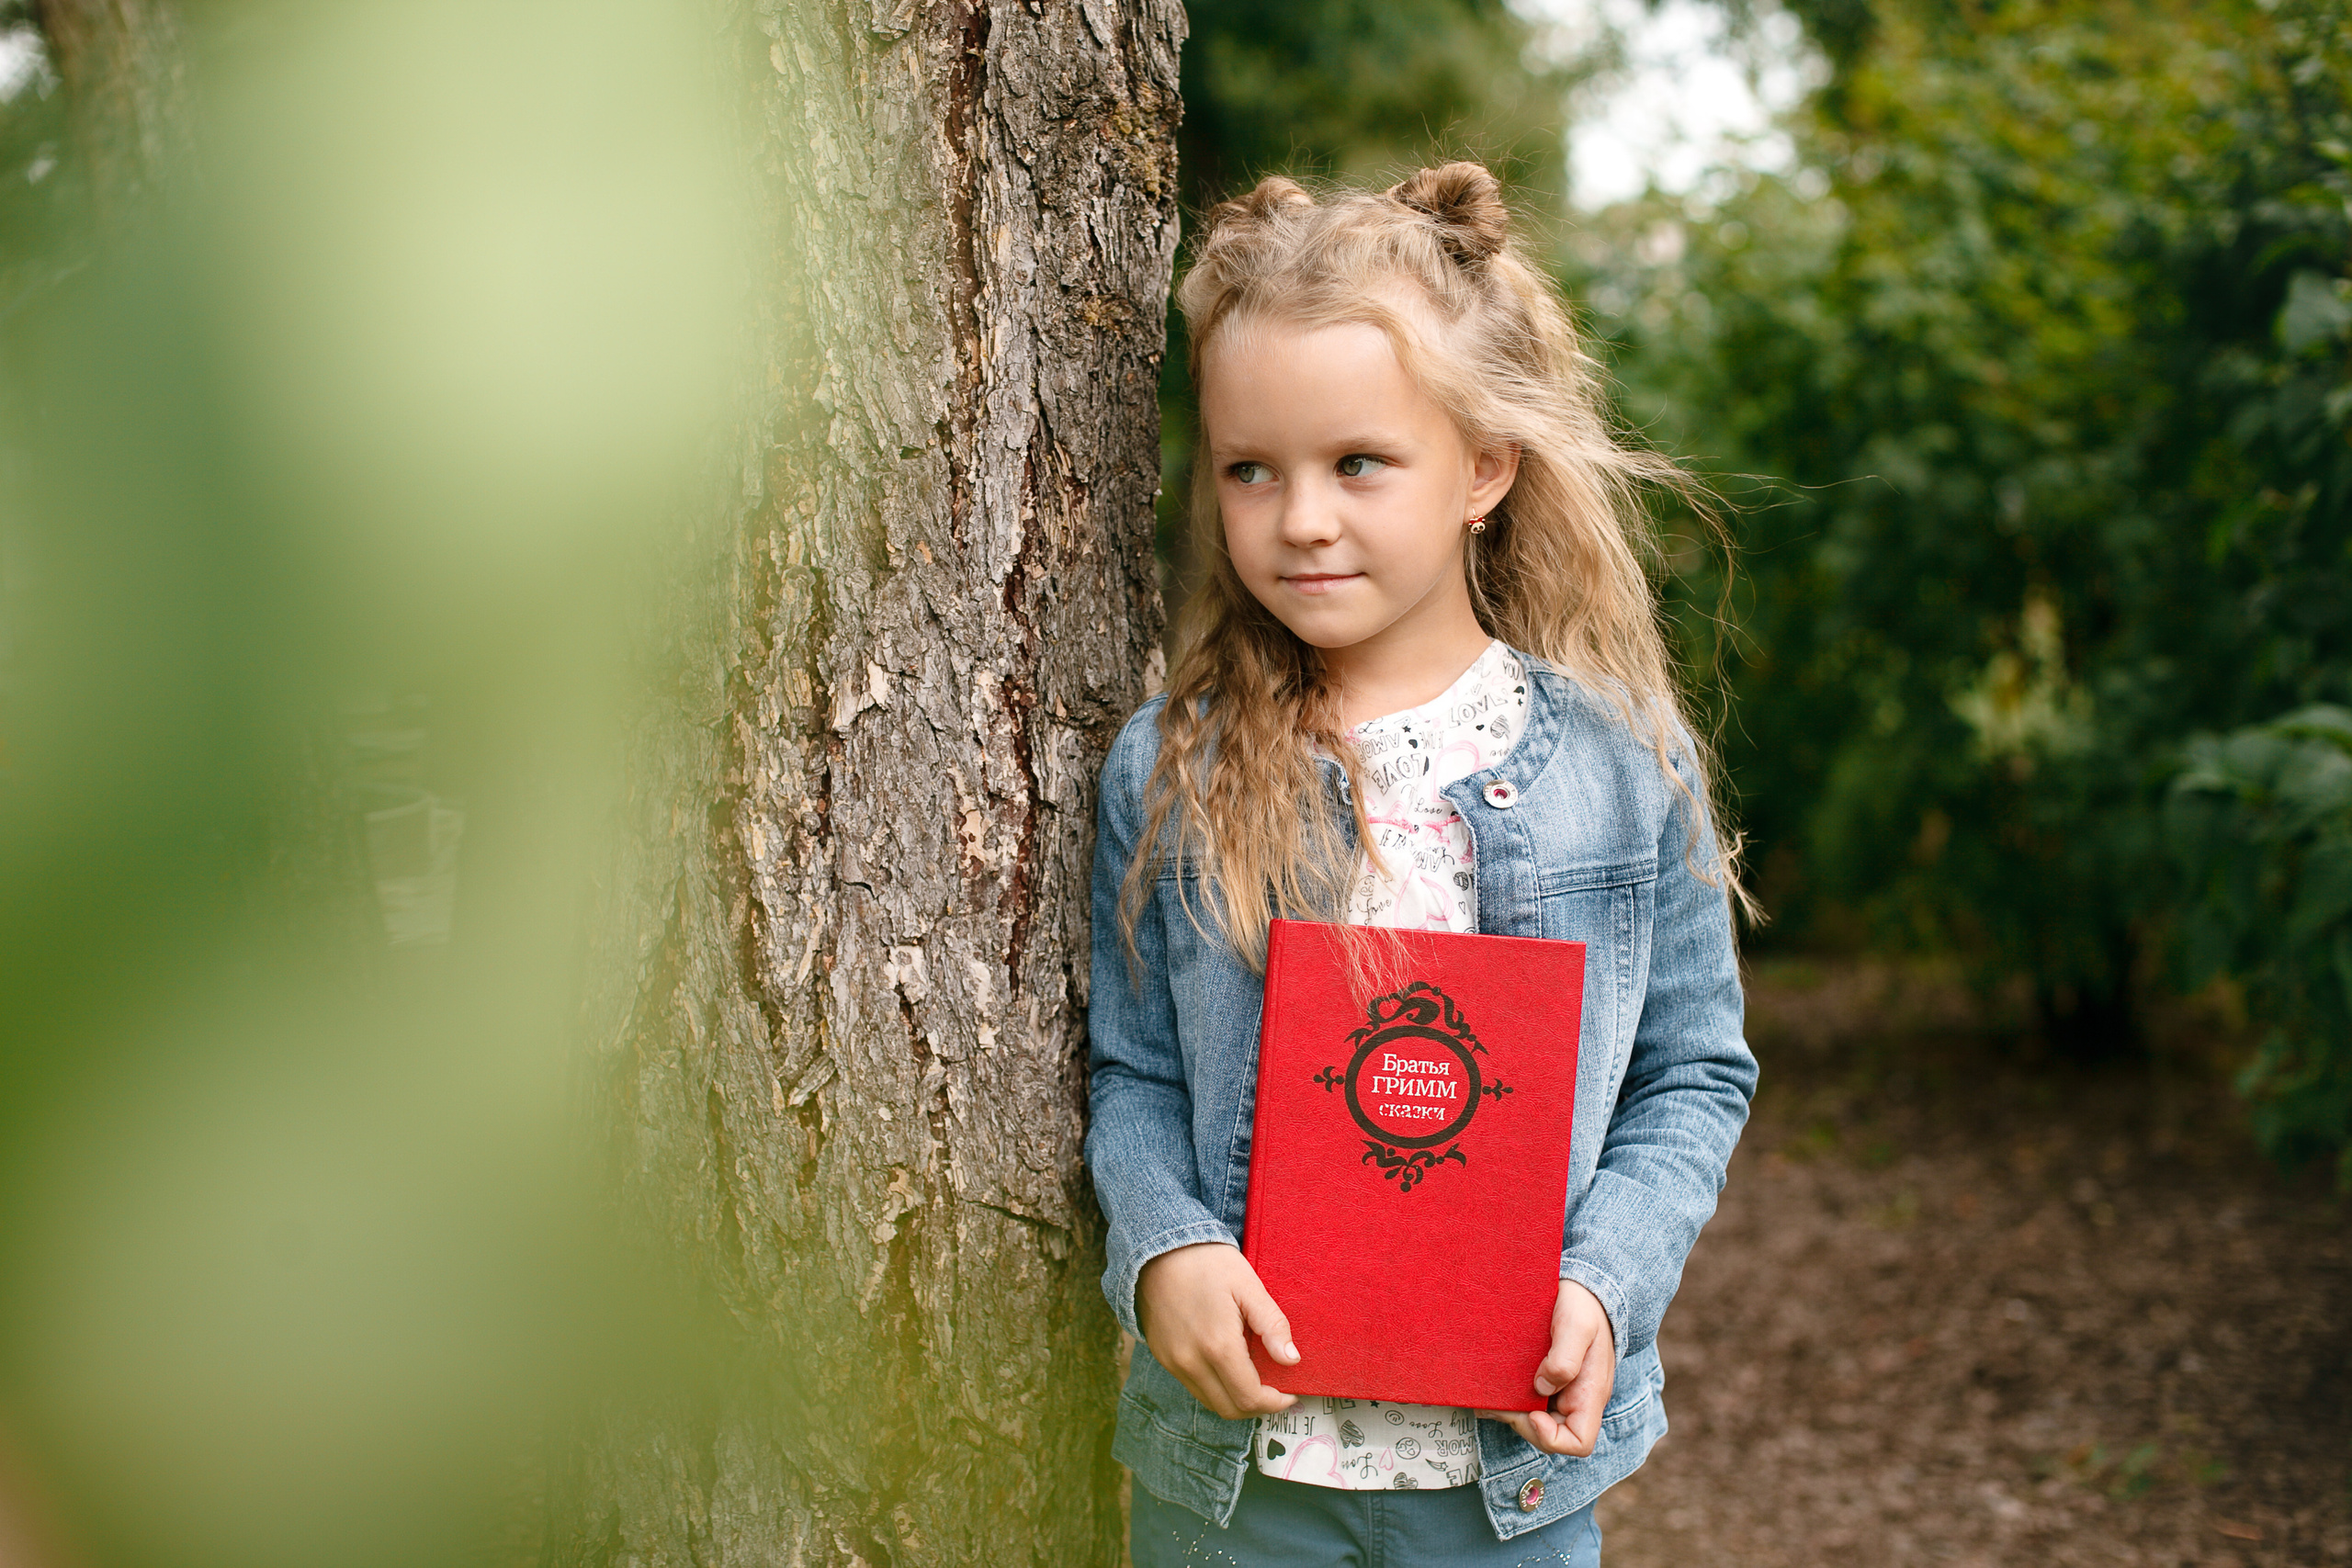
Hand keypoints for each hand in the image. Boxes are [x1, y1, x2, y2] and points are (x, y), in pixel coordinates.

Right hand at [1135, 1242, 1300, 1419]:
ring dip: (1236, 1399)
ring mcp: (1174, 1362)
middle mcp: (1192, 1362)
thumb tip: (1292, 1359)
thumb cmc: (1207, 1263)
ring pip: (1211, 1402)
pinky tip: (1228, 1366)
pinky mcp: (1164, 1357)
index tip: (1290, 1392)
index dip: (1275, 1402)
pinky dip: (1216, 1387)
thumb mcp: (1248, 1286)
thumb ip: (1272, 1325)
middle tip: (1276, 1390)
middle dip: (1258, 1406)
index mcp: (1218, 1346)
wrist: (1158, 1249)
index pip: (1250, 1397)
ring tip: (1254, 1379)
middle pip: (1230, 1409)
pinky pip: (1194, 1386)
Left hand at [1478, 1279, 1614, 1456]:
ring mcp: (1560, 1392)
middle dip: (1521, 1422)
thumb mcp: (1577, 1326)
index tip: (1532, 1412)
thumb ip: (1564, 1358)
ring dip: (1510, 1411)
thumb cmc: (1583, 1305)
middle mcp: (1575, 1399)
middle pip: (1550, 1436)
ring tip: (1486, 1396)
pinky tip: (1489, 1387)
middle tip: (1498, 1401)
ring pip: (1534, 1419)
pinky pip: (1527, 1400)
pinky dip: (1508, 1398)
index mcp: (1590, 1394)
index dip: (1552, 1438)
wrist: (1580, 1287)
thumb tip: (1542, 1388)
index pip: (1579, 1443)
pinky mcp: (1545, 1380)